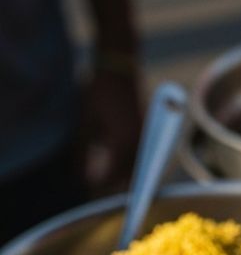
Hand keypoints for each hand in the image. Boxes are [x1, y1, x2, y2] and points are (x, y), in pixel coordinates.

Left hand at [76, 65, 142, 194]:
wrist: (118, 71)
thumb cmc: (97, 93)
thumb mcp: (84, 123)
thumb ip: (82, 152)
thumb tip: (80, 176)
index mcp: (122, 143)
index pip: (111, 175)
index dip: (97, 182)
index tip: (85, 183)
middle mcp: (138, 145)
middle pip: (126, 176)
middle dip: (110, 181)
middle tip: (91, 178)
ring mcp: (145, 140)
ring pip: (135, 168)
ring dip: (120, 172)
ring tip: (100, 168)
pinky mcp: (147, 135)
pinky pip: (139, 157)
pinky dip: (127, 162)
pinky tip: (113, 156)